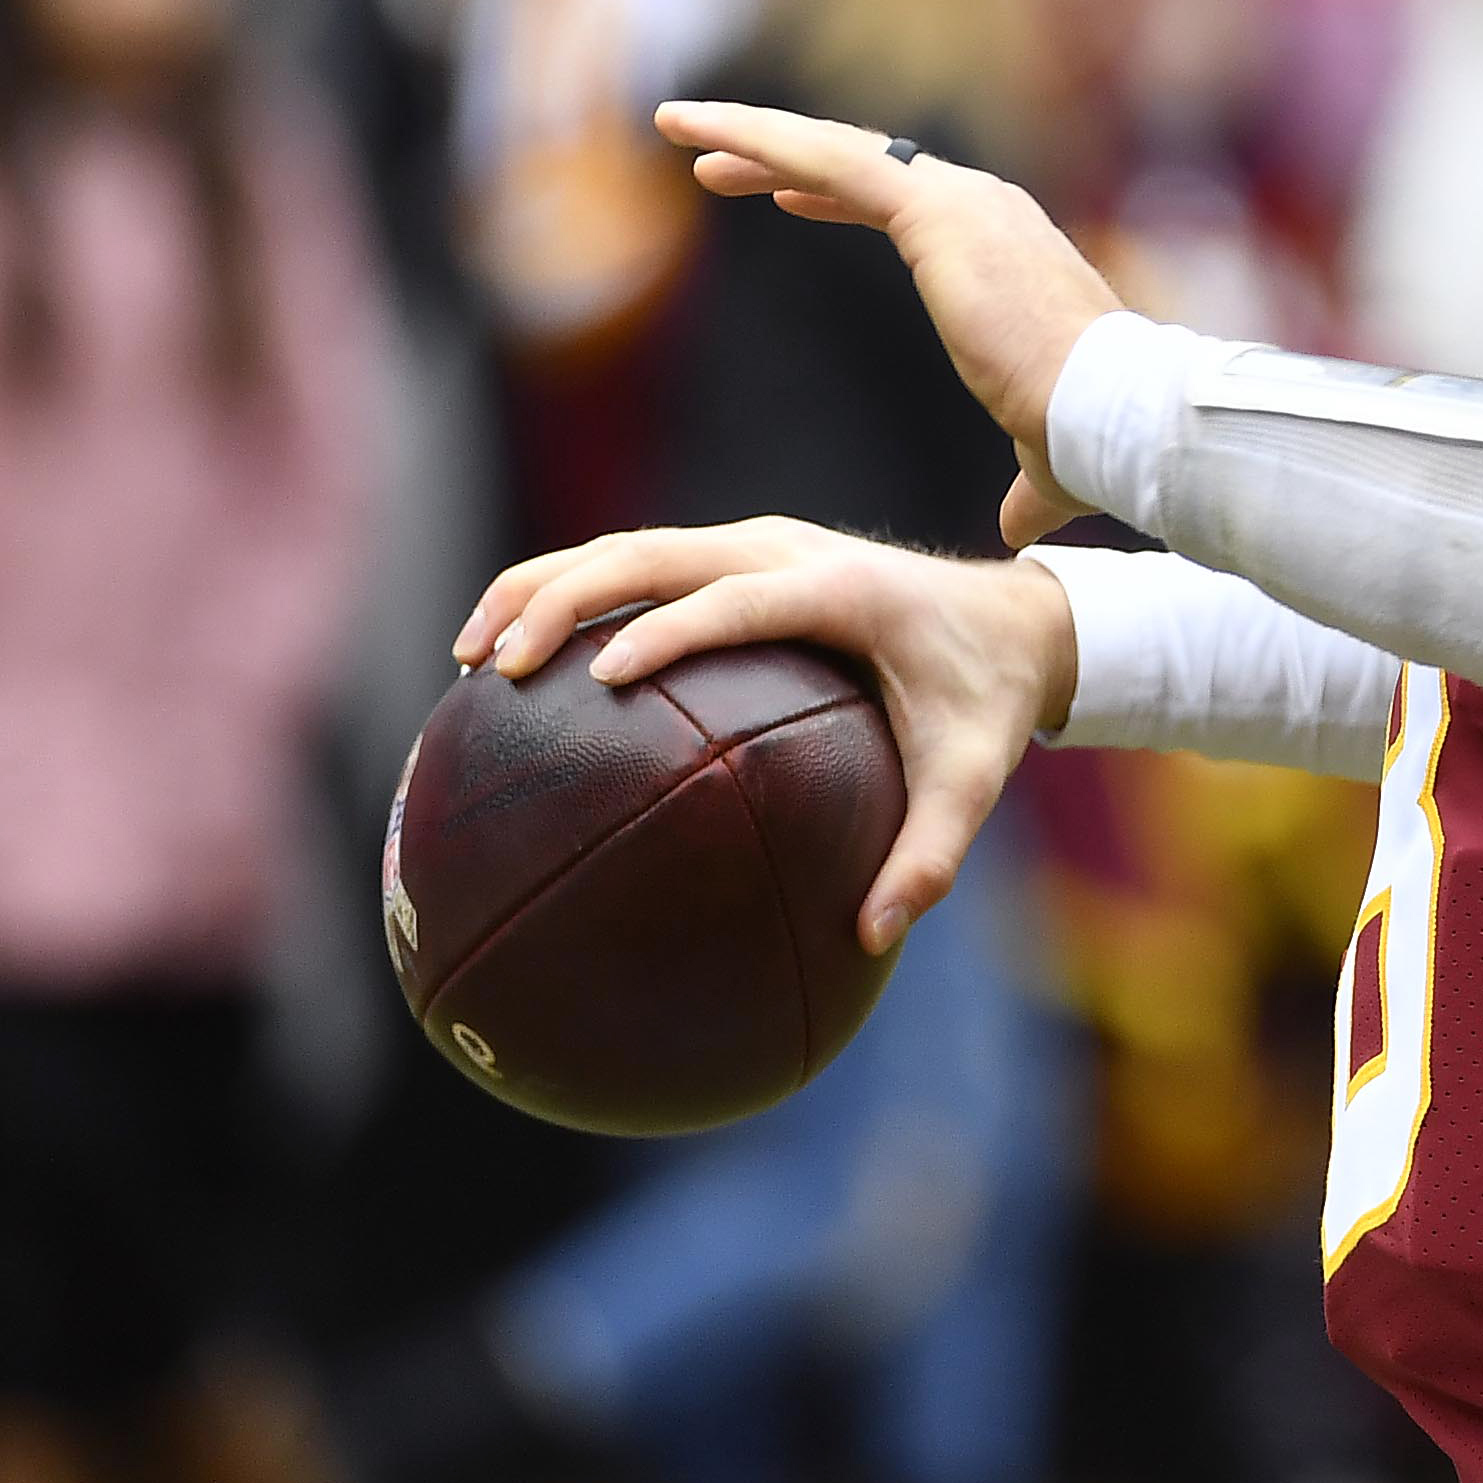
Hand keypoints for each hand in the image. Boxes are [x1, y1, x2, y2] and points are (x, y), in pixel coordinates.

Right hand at [455, 519, 1080, 953]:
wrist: (1012, 622)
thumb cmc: (987, 704)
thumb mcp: (973, 778)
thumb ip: (930, 854)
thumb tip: (873, 936)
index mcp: (840, 592)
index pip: (737, 601)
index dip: (668, 630)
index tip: (601, 678)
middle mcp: (788, 551)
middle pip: (652, 552)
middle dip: (563, 596)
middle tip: (495, 666)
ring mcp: (757, 545)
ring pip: (627, 547)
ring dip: (542, 587)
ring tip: (471, 658)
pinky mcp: (738, 557)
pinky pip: (641, 566)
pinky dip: (569, 595)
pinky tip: (513, 664)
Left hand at [656, 101, 1120, 540]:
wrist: (1112, 411)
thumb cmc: (1088, 435)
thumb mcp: (1043, 460)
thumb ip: (1026, 488)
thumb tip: (1016, 532)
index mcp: (1003, 246)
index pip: (900, 203)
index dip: (833, 197)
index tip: (780, 199)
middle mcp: (981, 206)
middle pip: (856, 166)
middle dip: (779, 158)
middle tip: (709, 164)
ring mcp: (960, 200)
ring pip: (832, 151)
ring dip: (750, 136)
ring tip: (676, 126)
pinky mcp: (936, 212)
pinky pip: (829, 162)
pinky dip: (760, 141)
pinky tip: (704, 136)